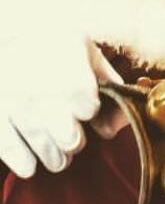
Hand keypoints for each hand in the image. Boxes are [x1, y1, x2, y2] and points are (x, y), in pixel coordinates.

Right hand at [0, 35, 122, 177]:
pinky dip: (21, 160)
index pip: (83, 96)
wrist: (12, 38)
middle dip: (73, 140)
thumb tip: (114, 125)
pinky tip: (31, 165)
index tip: (89, 111)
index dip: (89, 109)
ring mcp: (13, 97)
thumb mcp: (87, 52)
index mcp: (67, 58)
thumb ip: (108, 82)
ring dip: (53, 156)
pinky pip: (7, 144)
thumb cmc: (57, 47)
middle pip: (64, 127)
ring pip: (38, 139)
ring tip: (60, 160)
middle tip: (75, 143)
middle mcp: (37, 79)